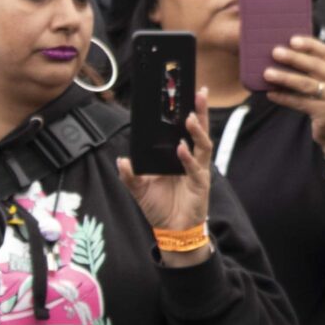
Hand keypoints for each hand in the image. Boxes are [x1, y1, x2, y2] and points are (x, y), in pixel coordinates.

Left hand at [121, 95, 214, 246]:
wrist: (172, 232)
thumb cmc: (160, 208)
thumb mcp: (139, 190)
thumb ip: (130, 176)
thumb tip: (122, 160)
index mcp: (179, 157)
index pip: (185, 130)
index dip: (189, 112)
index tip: (187, 93)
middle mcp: (191, 160)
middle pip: (199, 131)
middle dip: (201, 112)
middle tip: (200, 93)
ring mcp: (198, 171)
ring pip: (202, 145)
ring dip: (196, 131)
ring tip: (190, 117)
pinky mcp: (200, 184)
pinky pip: (194, 168)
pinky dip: (187, 158)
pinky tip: (181, 148)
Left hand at [263, 38, 324, 162]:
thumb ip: (322, 73)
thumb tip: (292, 57)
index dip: (310, 45)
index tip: (292, 39)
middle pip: (316, 66)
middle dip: (294, 58)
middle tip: (275, 51)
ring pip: (306, 84)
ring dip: (285, 77)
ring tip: (267, 72)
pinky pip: (300, 103)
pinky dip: (284, 98)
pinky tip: (271, 93)